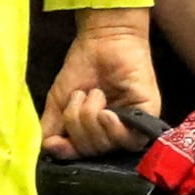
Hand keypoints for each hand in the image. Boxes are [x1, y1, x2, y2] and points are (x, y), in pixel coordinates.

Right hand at [41, 9, 158, 155]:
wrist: (101, 39)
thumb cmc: (81, 67)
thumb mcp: (58, 101)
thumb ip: (51, 128)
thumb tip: (47, 150)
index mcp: (92, 131)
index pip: (79, 155)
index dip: (67, 152)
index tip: (55, 142)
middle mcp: (112, 132)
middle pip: (91, 151)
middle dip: (78, 125)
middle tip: (80, 97)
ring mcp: (131, 125)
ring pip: (107, 146)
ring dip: (91, 119)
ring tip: (94, 93)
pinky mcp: (148, 116)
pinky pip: (130, 139)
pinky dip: (114, 129)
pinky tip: (106, 113)